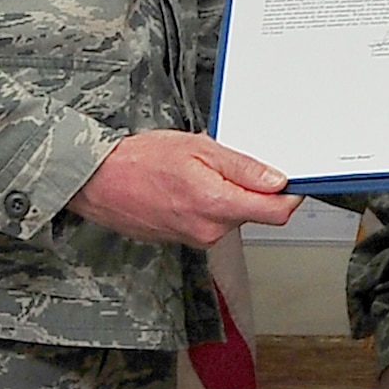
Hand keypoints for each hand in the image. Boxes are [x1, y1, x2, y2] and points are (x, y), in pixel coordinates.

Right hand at [68, 131, 300, 247]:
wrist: (98, 183)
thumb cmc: (139, 161)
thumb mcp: (198, 148)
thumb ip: (242, 167)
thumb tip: (277, 180)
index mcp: (218, 205)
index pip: (278, 212)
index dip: (291, 194)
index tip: (291, 180)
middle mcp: (211, 230)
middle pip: (255, 212)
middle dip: (250, 188)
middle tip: (224, 164)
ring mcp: (197, 239)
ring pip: (232, 217)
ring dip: (227, 195)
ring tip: (198, 173)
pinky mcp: (186, 240)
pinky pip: (212, 222)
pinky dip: (209, 204)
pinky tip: (187, 187)